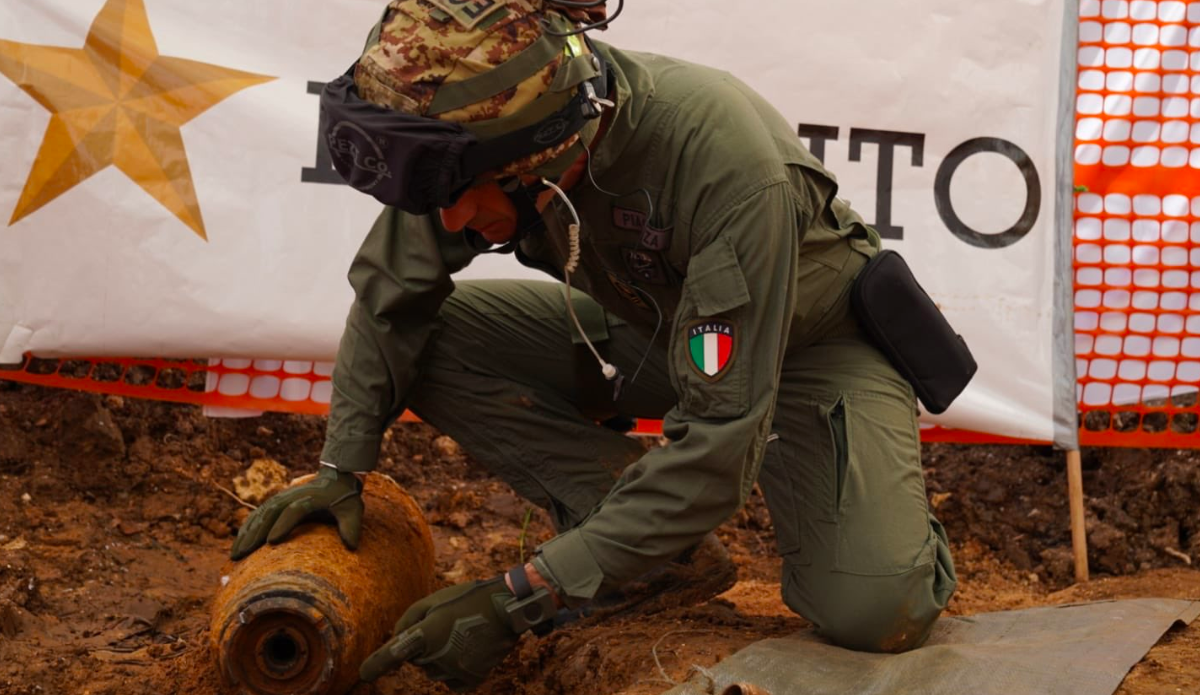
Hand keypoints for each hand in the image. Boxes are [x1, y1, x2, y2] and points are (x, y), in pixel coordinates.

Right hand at [229, 466, 362, 559]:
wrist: (336, 477)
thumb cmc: (345, 497)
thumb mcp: (353, 510)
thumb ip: (351, 526)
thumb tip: (352, 546)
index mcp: (309, 498)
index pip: (293, 511)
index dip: (283, 525)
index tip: (271, 542)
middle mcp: (291, 497)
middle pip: (269, 514)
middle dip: (254, 535)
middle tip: (241, 556)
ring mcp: (282, 498)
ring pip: (259, 515)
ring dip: (246, 534)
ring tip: (234, 555)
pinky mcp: (277, 502)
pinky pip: (258, 515)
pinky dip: (247, 527)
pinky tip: (239, 542)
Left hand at [359, 578, 523, 690]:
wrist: (506, 608)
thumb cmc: (467, 599)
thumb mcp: (434, 600)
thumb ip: (409, 619)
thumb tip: (395, 638)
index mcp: (426, 633)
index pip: (393, 653)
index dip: (376, 664)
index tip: (364, 673)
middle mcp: (438, 656)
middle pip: (417, 660)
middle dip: (424, 647)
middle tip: (445, 627)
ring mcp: (455, 670)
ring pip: (433, 672)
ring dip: (439, 659)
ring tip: (460, 636)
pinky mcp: (471, 679)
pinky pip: (451, 682)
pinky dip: (454, 671)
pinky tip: (467, 653)